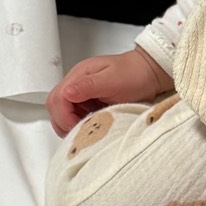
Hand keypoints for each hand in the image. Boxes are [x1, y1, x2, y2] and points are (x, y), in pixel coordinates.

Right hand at [45, 49, 172, 135]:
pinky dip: (78, 123)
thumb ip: (88, 86)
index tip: (76, 127)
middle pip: (54, 105)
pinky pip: (74, 114)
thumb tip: (66, 93)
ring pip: (62, 111)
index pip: (57, 98)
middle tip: (78, 133)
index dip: (63, 116)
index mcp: (80, 75)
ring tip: (84, 131)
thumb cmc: (135, 74)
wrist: (150, 72)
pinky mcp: (89, 100)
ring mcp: (82, 92)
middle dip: (62, 122)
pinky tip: (90, 127)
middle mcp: (77, 82)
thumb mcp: (113, 80)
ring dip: (69, 124)